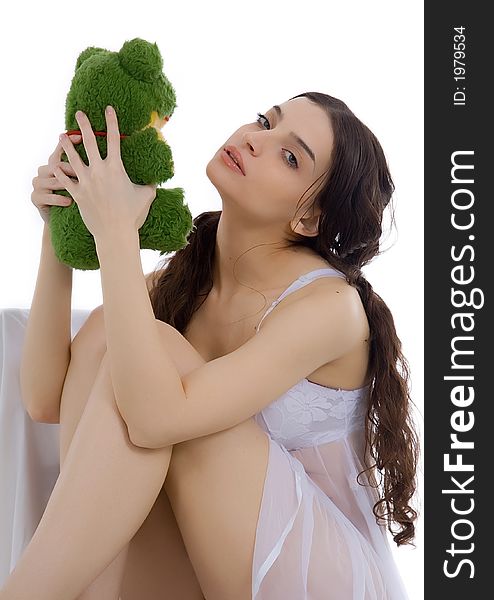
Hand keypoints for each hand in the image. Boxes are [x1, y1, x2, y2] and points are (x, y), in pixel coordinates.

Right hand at [31, 134, 81, 224]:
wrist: (62, 220)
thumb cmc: (76, 198)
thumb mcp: (80, 181)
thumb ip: (87, 167)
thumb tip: (104, 154)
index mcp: (54, 163)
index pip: (60, 149)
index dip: (69, 142)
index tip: (81, 136)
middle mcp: (44, 171)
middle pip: (56, 164)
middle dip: (71, 168)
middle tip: (86, 173)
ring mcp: (38, 184)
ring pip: (52, 179)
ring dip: (66, 184)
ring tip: (79, 189)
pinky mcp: (36, 198)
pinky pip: (46, 196)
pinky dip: (59, 198)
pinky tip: (70, 201)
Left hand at [54, 106, 156, 240]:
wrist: (115, 233)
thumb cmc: (133, 215)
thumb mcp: (146, 196)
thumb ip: (149, 184)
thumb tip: (157, 179)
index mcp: (116, 168)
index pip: (114, 139)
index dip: (111, 122)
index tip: (108, 108)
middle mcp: (99, 171)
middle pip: (89, 142)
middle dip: (84, 125)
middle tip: (78, 113)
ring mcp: (86, 182)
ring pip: (72, 158)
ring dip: (67, 145)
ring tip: (62, 135)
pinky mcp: (77, 194)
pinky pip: (65, 179)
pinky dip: (59, 171)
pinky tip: (54, 164)